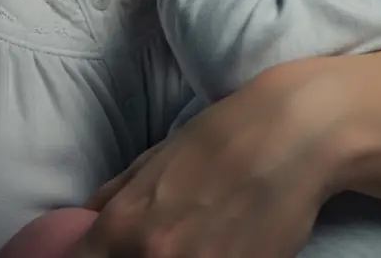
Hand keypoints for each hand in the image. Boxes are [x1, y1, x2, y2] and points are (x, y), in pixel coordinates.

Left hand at [73, 61, 343, 257]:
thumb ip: (115, 197)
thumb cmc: (223, 137)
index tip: (103, 257)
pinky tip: (217, 250)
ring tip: (190, 244)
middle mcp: (151, 256)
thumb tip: (87, 222)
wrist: (293, 135)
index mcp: (122, 227)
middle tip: (155, 246)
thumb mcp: (155, 158)